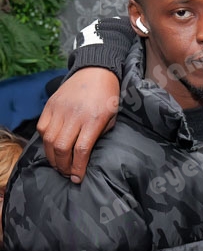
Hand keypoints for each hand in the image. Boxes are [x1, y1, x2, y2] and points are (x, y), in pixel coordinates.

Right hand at [37, 68, 119, 182]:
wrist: (96, 72)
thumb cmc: (108, 97)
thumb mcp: (112, 117)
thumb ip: (100, 135)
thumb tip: (88, 155)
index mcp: (93, 120)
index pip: (81, 150)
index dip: (78, 168)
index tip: (78, 178)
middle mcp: (74, 116)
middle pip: (61, 148)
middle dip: (63, 166)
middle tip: (67, 173)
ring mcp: (60, 110)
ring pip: (48, 140)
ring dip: (52, 156)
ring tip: (59, 164)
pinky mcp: (50, 105)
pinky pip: (42, 128)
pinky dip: (45, 141)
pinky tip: (52, 147)